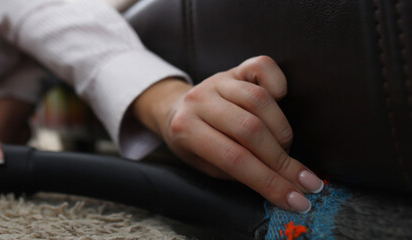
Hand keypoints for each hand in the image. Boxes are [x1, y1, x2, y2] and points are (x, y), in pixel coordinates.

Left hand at [133, 56, 323, 212]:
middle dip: (281, 161)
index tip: (298, 201)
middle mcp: (200, 101)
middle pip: (250, 130)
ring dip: (282, 131)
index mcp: (186, 129)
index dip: (269, 182)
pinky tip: (281, 101)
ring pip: (260, 101)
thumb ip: (237, 173)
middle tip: (303, 180)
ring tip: (286, 148)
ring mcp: (218, 81)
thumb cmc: (195, 144)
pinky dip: (278, 83)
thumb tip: (284, 188)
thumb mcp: (206, 165)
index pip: (234, 159)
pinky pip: (263, 67)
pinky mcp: (235, 69)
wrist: (175, 109)